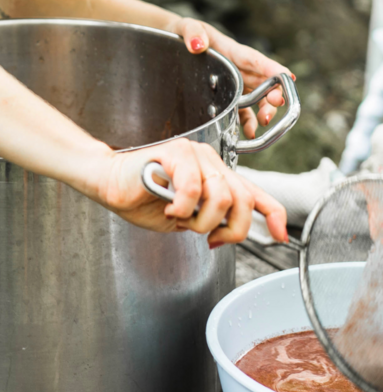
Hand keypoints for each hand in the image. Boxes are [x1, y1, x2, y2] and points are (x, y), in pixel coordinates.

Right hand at [84, 138, 287, 246]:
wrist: (109, 184)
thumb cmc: (141, 199)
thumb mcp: (185, 218)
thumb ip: (210, 219)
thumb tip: (229, 231)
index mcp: (215, 175)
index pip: (254, 192)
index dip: (272, 214)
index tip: (281, 235)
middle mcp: (210, 161)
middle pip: (242, 199)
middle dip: (231, 228)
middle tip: (209, 239)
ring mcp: (194, 154)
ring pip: (220, 196)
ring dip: (200, 219)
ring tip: (180, 217)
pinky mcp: (174, 152)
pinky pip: (192, 188)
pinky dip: (182, 206)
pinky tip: (169, 207)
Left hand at [165, 16, 294, 138]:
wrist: (171, 45)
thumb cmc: (183, 34)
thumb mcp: (186, 27)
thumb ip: (192, 33)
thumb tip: (198, 45)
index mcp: (231, 51)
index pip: (254, 59)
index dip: (271, 68)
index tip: (288, 77)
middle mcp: (237, 69)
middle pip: (262, 82)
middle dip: (273, 93)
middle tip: (276, 103)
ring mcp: (233, 85)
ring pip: (256, 99)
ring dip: (262, 111)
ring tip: (264, 122)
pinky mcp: (225, 98)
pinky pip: (240, 112)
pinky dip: (245, 123)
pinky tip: (247, 134)